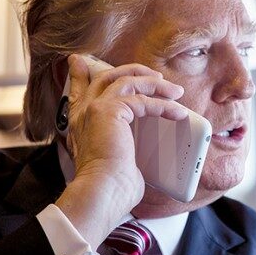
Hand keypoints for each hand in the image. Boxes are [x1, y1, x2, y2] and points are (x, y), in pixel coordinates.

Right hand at [55, 54, 187, 247]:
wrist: (101, 193)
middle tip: (155, 75)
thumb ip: (120, 147)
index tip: (81, 61)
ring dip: (154, 85)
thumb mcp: (114, 160)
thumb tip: (135, 158)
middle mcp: (83, 112)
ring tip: (175, 92)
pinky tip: (177, 112)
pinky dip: (163, 105)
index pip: (78, 89)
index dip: (80, 73)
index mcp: (79, 123)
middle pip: (106, 76)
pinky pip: (141, 100)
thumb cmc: (109, 187)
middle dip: (132, 70)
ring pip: (126, 81)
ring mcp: (94, 109)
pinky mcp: (109, 111)